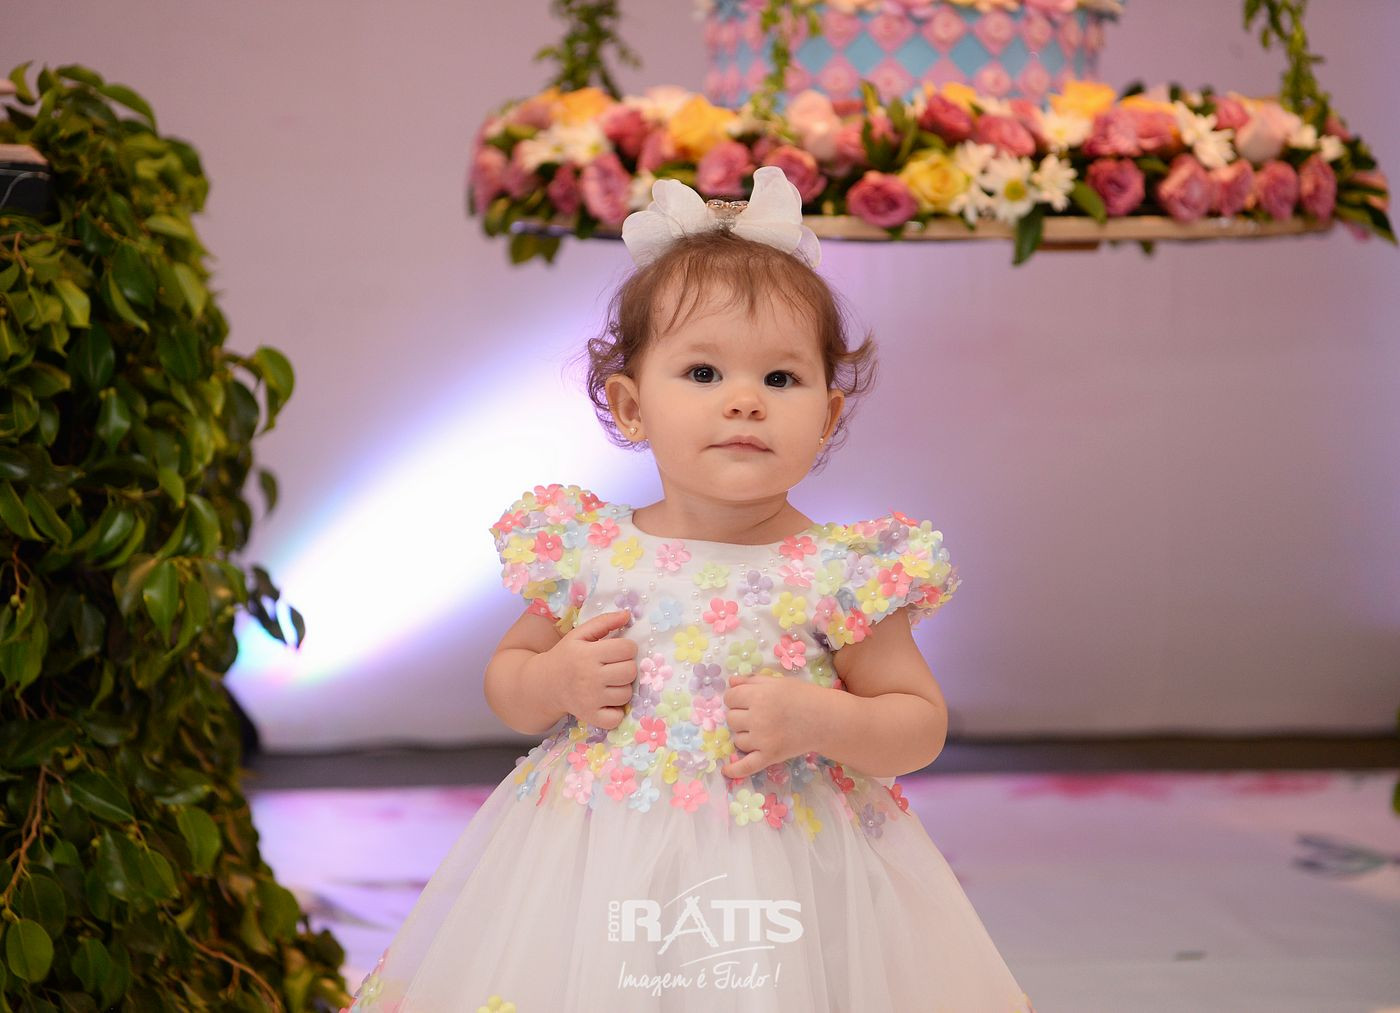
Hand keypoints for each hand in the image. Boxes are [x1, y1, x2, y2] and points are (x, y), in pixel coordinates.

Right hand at [532, 609, 637, 729]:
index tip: (618, 650)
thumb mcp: (580, 635)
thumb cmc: (566, 656)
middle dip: (627, 667)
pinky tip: (607, 702)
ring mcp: (590, 699)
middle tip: (614, 667)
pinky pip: (617, 718)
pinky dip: (616, 712)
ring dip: (622, 688)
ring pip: (627, 694)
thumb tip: (627, 615)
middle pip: (630, 671)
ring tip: (609, 683)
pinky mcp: (590, 716)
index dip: (627, 648)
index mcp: (588, 654)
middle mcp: (590, 677)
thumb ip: (604, 622)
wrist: (543, 684)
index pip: (628, 649)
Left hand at [720, 674, 826, 779]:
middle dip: (740, 716)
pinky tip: (726, 770)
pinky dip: (735, 770)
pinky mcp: (770, 756)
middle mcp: (757, 717)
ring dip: (745, 736)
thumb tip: (730, 683)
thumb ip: (752, 681)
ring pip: (738, 740)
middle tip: (758, 715)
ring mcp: (762, 739)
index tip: (745, 701)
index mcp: (759, 696)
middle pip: (731, 719)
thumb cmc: (804, 696)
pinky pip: (746, 765)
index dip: (736, 698)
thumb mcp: (778, 682)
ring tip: (763, 731)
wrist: (827, 719)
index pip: (730, 697)